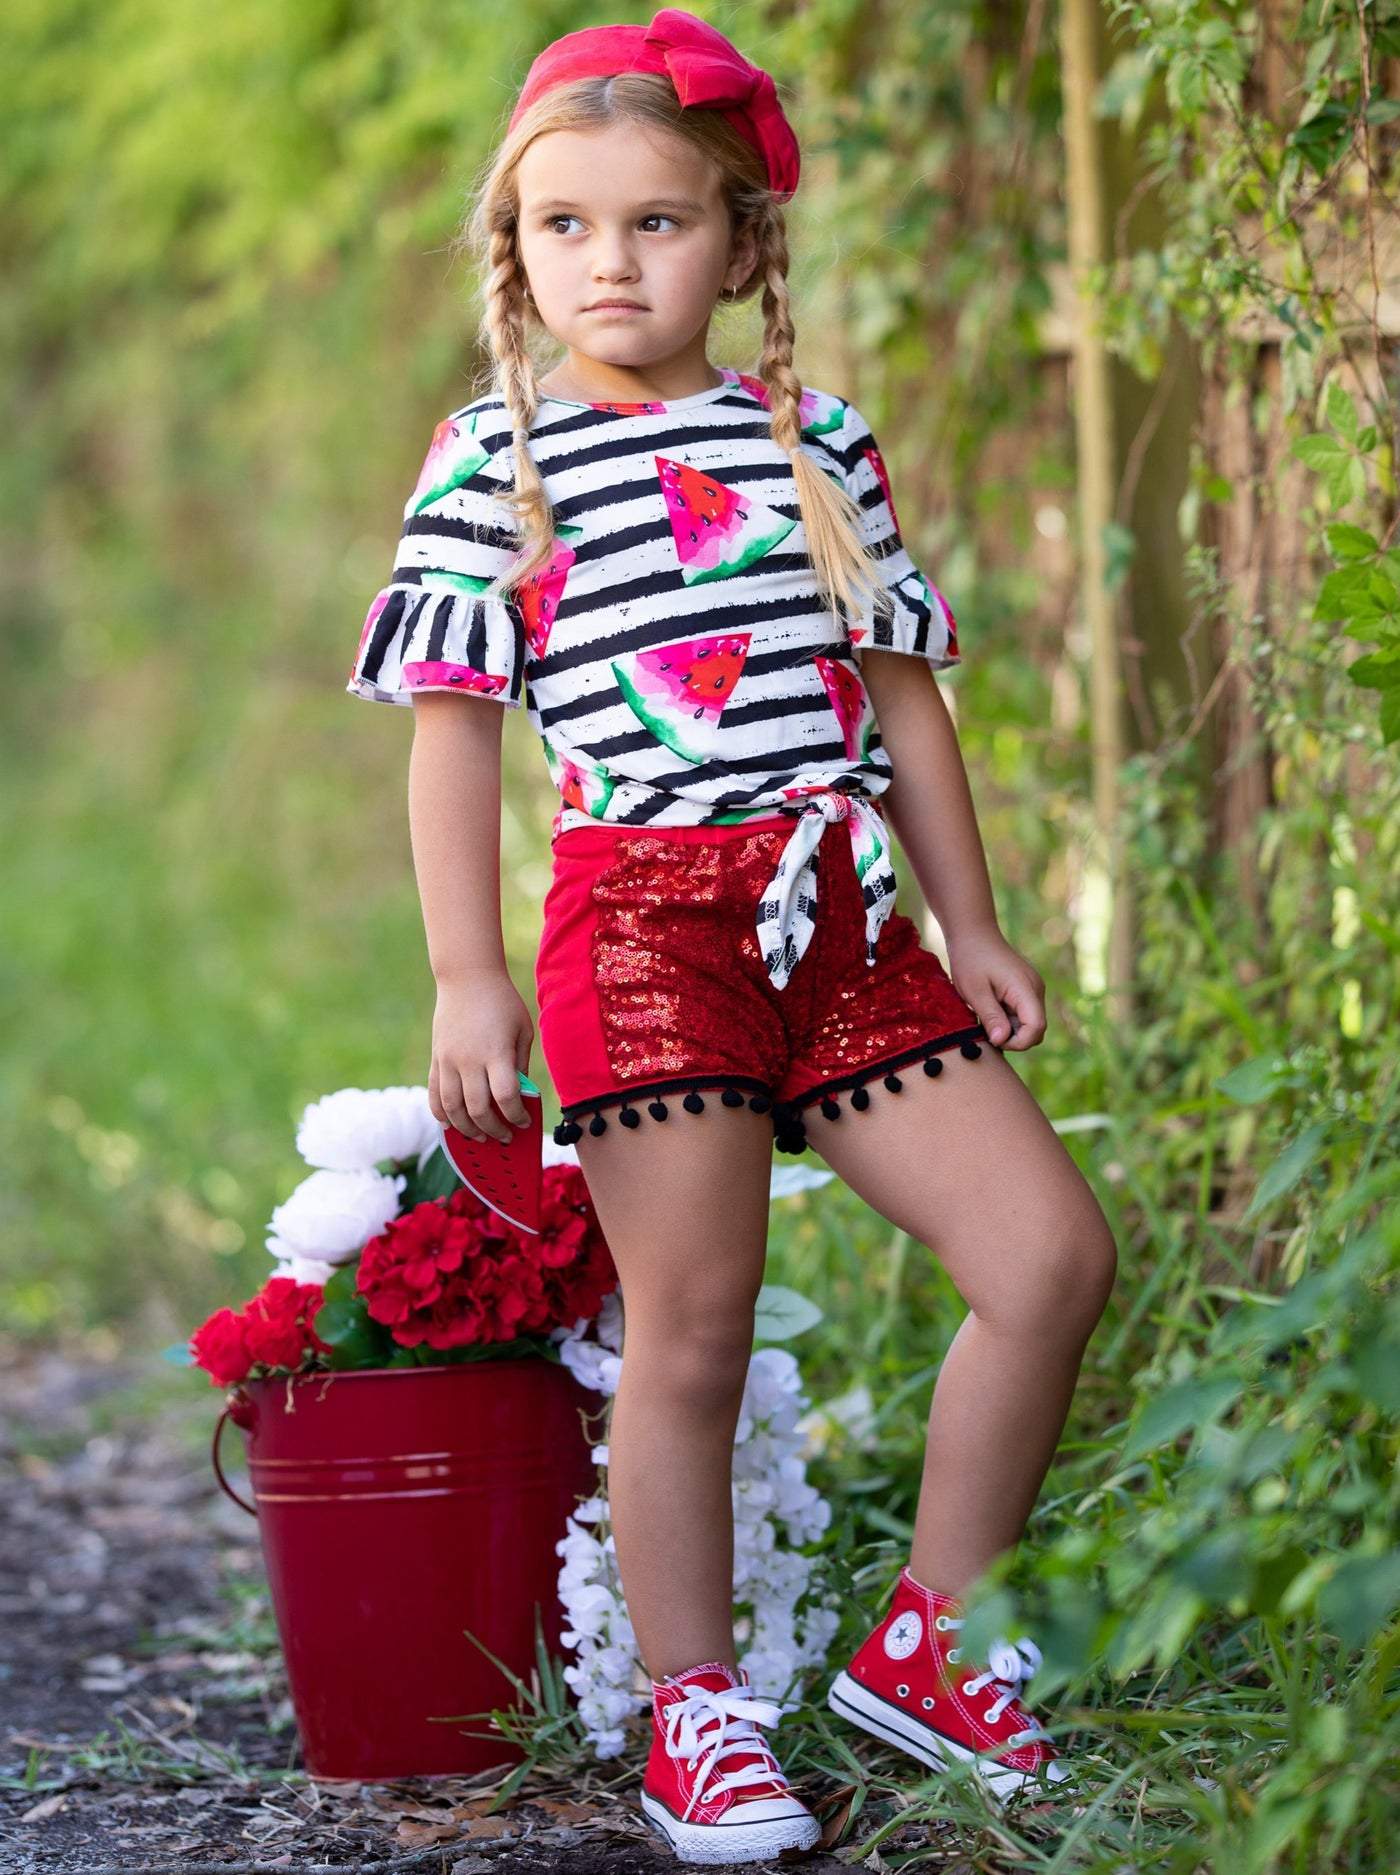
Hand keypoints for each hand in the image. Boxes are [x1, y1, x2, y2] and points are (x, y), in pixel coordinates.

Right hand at [428, 971, 534, 1143]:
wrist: (467, 977)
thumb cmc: (502, 1003)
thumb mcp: (522, 1031)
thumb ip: (519, 1066)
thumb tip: (520, 1097)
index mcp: (495, 1052)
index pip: (506, 1097)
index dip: (517, 1116)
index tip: (524, 1122)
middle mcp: (469, 1060)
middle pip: (477, 1109)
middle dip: (493, 1129)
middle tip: (504, 1137)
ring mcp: (448, 1060)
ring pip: (451, 1108)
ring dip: (466, 1129)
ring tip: (480, 1137)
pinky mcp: (436, 1058)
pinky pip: (433, 1094)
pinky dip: (440, 1114)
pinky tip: (451, 1125)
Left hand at [944, 926, 1046, 1050]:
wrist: (973, 934)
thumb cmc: (970, 959)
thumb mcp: (975, 991)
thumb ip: (990, 1016)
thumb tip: (1002, 1041)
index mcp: (1025, 988)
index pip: (1036, 1027)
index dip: (1018, 1042)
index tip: (993, 1039)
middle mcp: (1035, 989)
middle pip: (1036, 1029)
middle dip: (1014, 1038)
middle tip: (986, 1030)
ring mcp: (1033, 989)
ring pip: (1029, 1023)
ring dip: (1010, 1029)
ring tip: (985, 1016)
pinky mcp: (1026, 990)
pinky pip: (1023, 1014)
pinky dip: (1009, 1019)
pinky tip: (990, 1010)